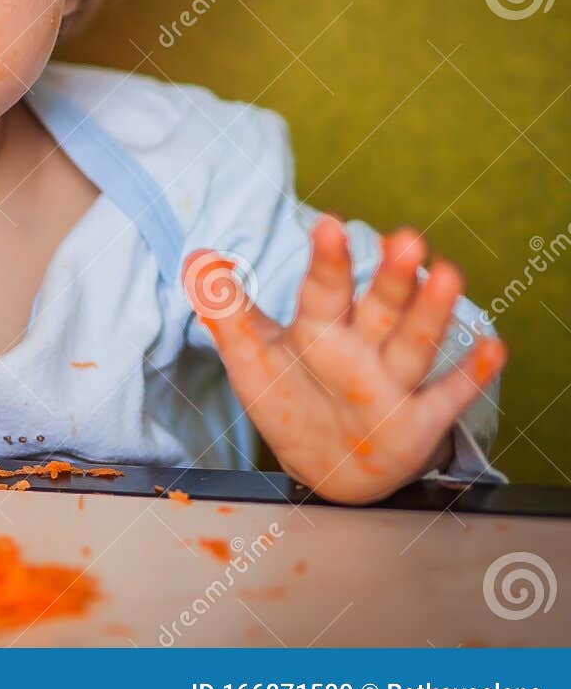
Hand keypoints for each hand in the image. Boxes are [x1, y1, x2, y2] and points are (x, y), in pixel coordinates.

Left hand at [183, 216, 505, 504]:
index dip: (325, 261)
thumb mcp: (249, 356)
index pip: (322, 290)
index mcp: (320, 327)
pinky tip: (492, 347)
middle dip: (390, 277)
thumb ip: (225, 308)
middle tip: (403, 239)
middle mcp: (362, 348)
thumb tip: (195, 255)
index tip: (327, 224)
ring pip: (413, 344)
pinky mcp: (415, 424)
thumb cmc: (289, 397)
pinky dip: (469, 376)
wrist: (323, 464)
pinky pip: (446, 399)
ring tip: (447, 273)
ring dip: (430, 312)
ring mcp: (391, 384)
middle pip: (379, 308)